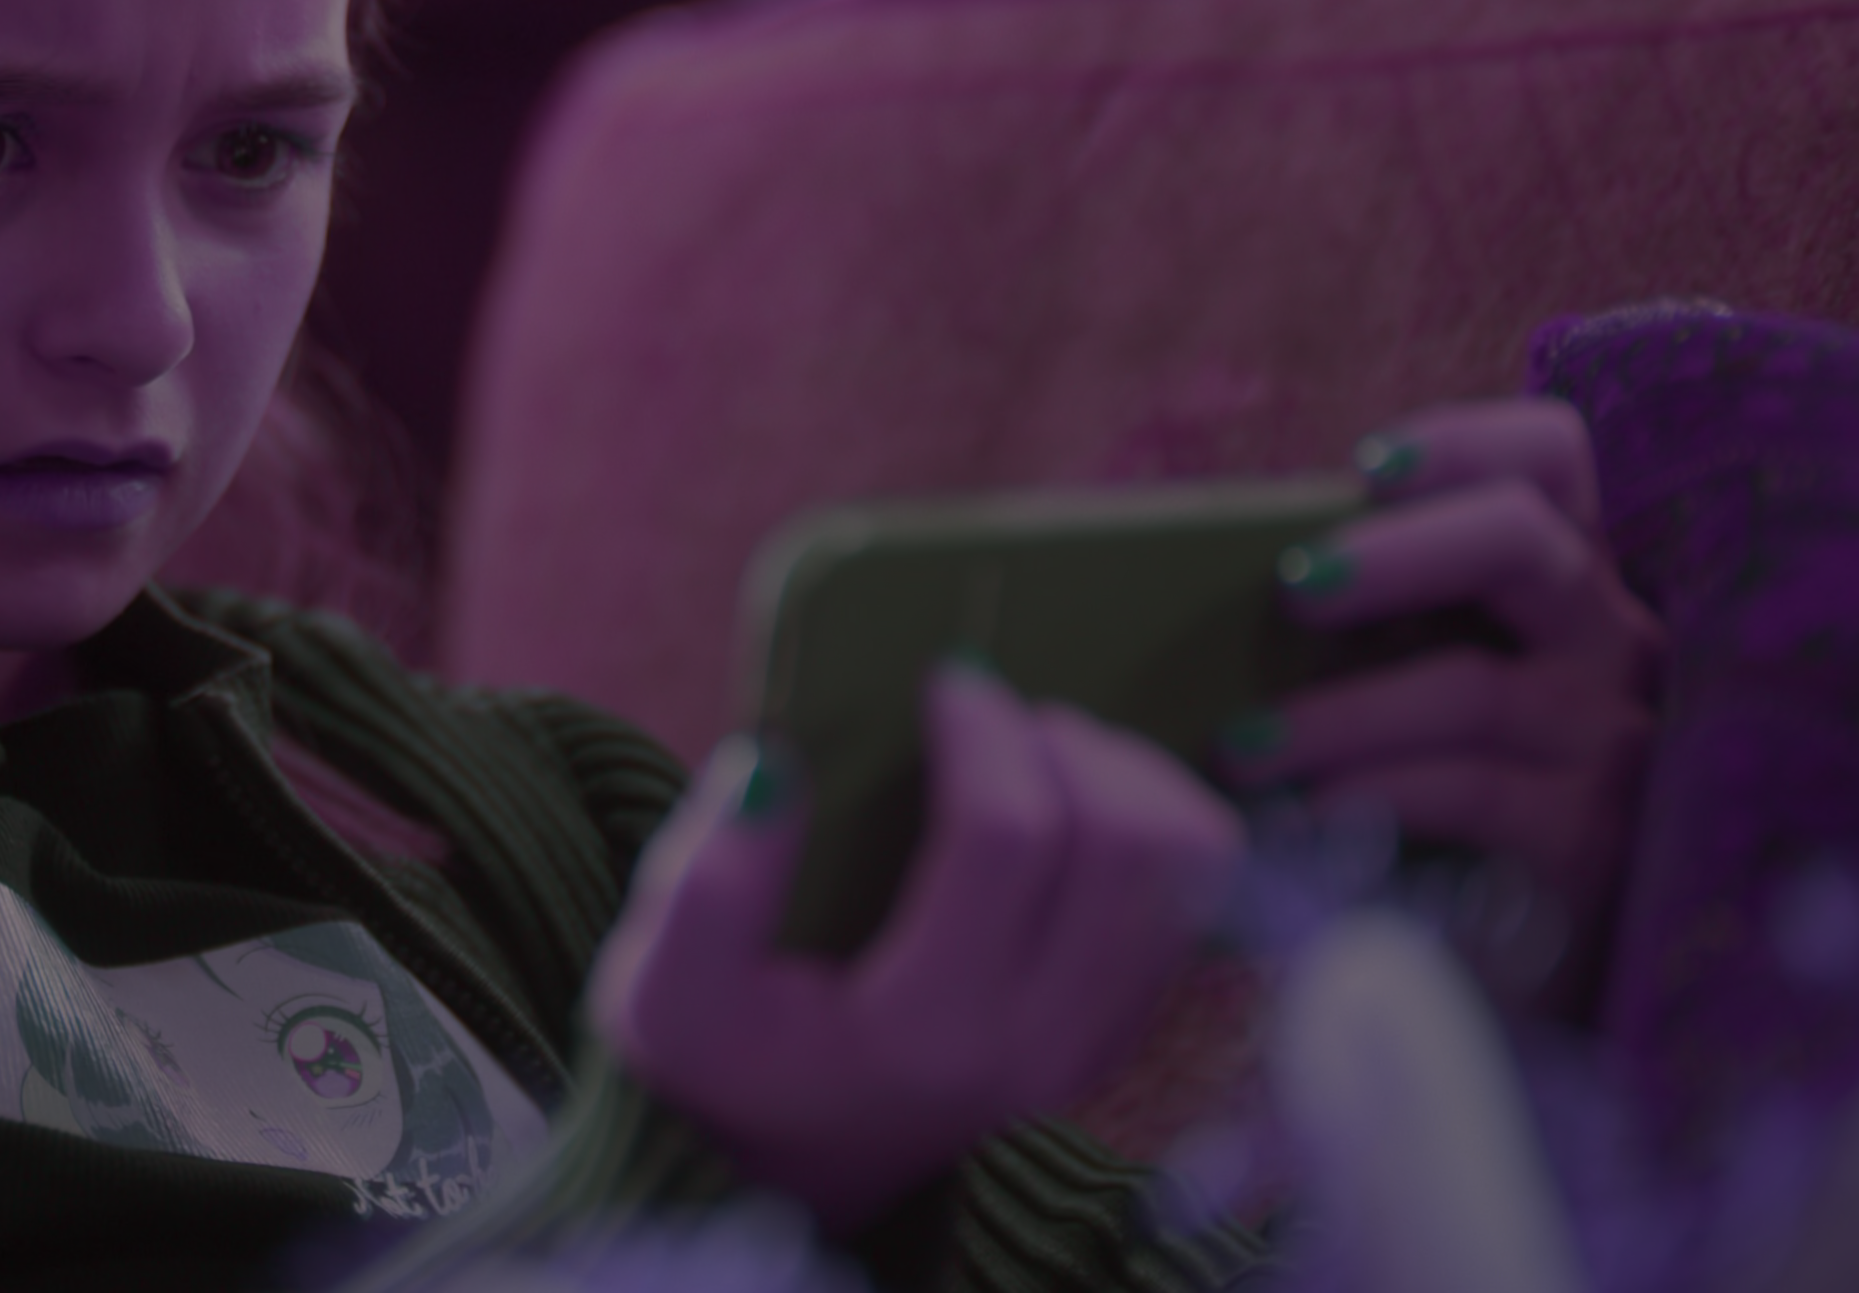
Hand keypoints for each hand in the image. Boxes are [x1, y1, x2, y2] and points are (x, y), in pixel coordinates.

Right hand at [586, 661, 1243, 1232]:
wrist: (786, 1176)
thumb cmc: (722, 1068)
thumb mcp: (662, 993)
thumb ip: (704, 883)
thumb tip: (773, 758)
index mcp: (925, 1030)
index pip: (1008, 839)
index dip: (986, 733)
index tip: (943, 681)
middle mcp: (1035, 1047)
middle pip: (1129, 847)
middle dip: (1070, 744)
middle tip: (997, 715)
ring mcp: (1091, 1049)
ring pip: (1188, 872)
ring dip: (1131, 778)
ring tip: (1048, 750)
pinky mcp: (1119, 1038)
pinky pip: (1196, 906)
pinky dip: (1157, 829)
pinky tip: (1079, 806)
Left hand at [1226, 398, 1663, 969]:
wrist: (1532, 976)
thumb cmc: (1454, 810)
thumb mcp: (1430, 694)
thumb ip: (1378, 627)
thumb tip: (1222, 583)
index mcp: (1565, 585)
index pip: (1554, 462)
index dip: (1467, 441)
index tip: (1366, 464)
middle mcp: (1610, 644)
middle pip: (1522, 540)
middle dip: (1396, 550)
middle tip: (1293, 590)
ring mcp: (1611, 742)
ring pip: (1470, 688)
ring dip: (1334, 716)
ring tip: (1237, 745)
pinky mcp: (1590, 841)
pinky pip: (1468, 795)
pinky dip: (1369, 797)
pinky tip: (1300, 819)